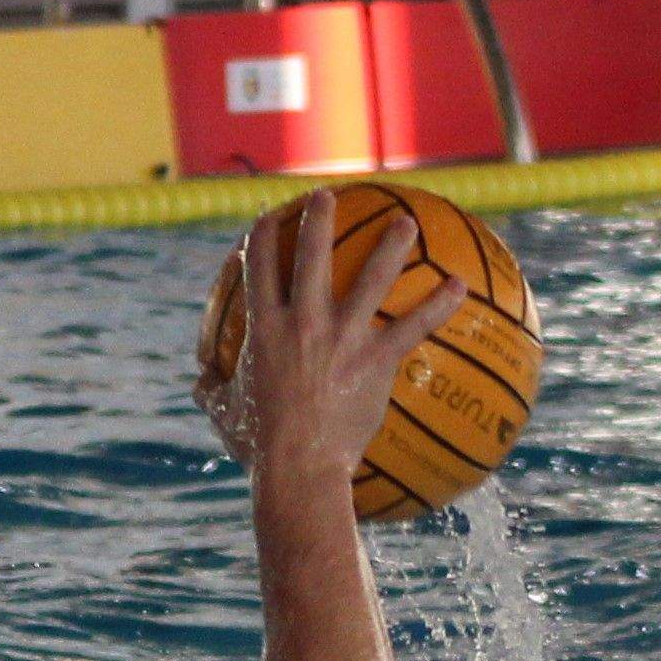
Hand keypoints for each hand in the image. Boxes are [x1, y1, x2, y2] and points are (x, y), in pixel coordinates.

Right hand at [199, 194, 464, 498]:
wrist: (298, 463)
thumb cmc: (258, 442)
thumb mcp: (224, 411)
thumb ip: (211, 388)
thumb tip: (200, 381)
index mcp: (263, 328)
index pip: (258, 266)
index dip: (262, 235)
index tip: (269, 216)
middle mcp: (302, 320)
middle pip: (312, 253)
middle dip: (319, 218)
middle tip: (329, 196)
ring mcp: (342, 336)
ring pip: (371, 277)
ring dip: (390, 245)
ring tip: (405, 222)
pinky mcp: (376, 358)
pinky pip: (414, 326)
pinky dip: (438, 305)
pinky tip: (459, 287)